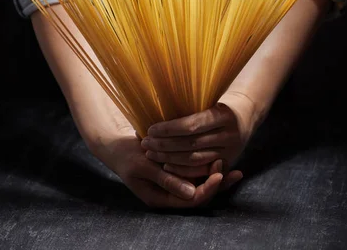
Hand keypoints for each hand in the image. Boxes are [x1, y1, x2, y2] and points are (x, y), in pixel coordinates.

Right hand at [102, 129, 223, 207]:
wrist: (114, 145)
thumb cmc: (126, 155)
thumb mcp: (143, 166)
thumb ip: (166, 180)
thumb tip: (191, 193)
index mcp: (160, 199)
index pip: (191, 201)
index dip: (207, 189)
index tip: (219, 174)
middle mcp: (169, 195)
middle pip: (200, 195)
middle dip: (216, 184)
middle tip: (231, 169)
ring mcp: (173, 184)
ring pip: (200, 185)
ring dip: (215, 176)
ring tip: (232, 165)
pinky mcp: (175, 172)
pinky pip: (195, 174)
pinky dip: (207, 167)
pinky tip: (219, 157)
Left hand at [141, 99, 254, 186]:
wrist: (247, 115)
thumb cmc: (219, 103)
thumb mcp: (210, 98)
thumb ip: (189, 105)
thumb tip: (155, 104)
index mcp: (225, 115)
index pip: (192, 125)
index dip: (169, 129)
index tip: (151, 129)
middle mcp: (230, 135)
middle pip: (191, 144)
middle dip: (164, 145)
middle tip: (145, 143)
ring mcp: (230, 151)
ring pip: (195, 160)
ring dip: (169, 158)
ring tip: (150, 154)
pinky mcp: (228, 163)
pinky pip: (201, 170)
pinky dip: (182, 170)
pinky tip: (166, 166)